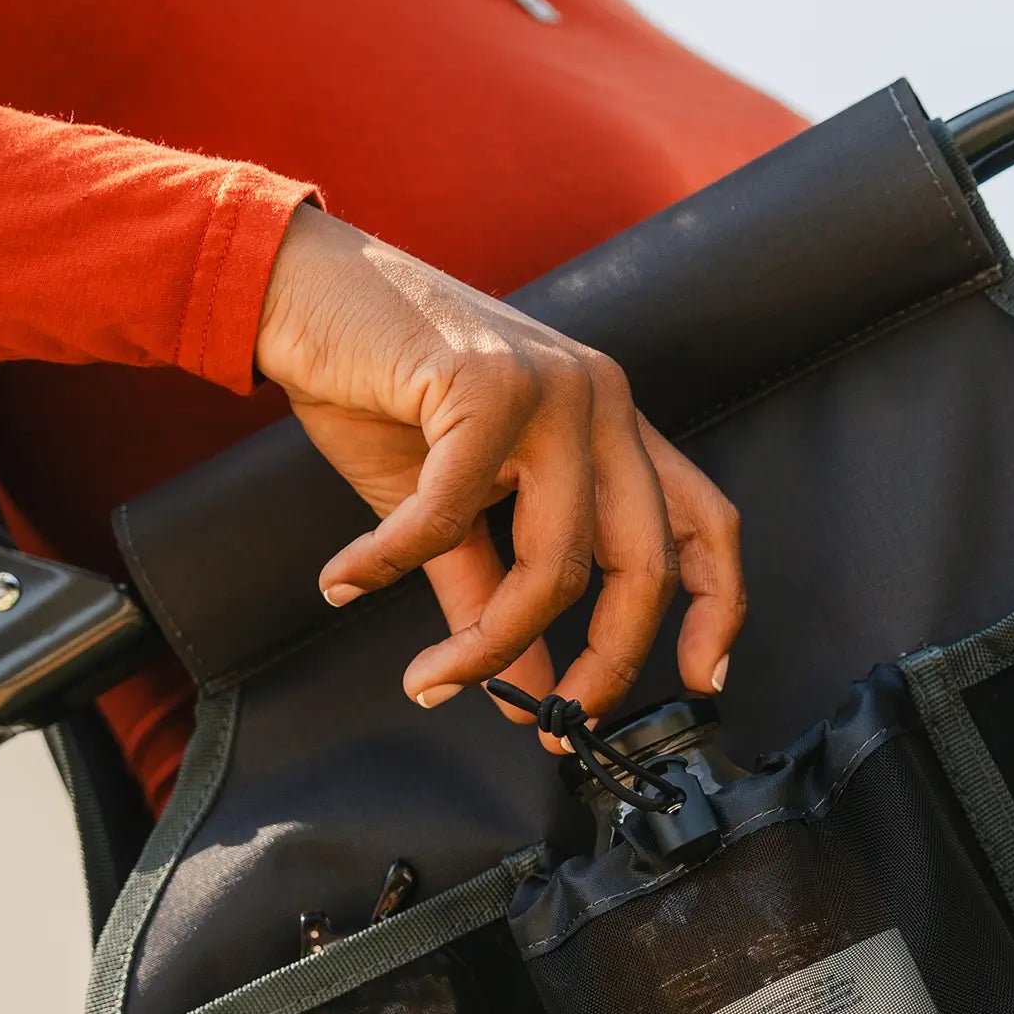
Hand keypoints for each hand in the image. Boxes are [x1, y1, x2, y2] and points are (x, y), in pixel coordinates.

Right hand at [254, 205, 743, 745]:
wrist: (296, 288)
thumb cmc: (375, 393)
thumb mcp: (449, 511)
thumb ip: (493, 593)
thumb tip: (525, 693)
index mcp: (612, 425)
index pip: (705, 521)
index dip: (717, 607)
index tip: (705, 682)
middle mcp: (602, 401)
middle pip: (644, 564)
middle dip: (605, 664)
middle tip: (548, 725)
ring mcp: (554, 387)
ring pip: (555, 563)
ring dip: (485, 645)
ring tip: (426, 678)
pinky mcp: (487, 383)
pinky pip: (450, 518)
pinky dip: (389, 565)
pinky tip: (344, 582)